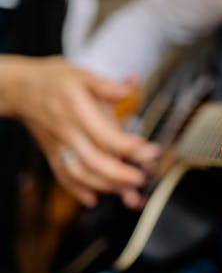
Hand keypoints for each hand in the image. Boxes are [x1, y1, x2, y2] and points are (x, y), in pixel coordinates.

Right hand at [2, 56, 159, 207]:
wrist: (20, 88)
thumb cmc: (55, 80)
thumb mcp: (83, 74)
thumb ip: (107, 86)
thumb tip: (129, 87)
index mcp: (77, 111)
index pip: (106, 136)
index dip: (129, 147)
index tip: (149, 150)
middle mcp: (68, 132)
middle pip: (94, 161)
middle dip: (120, 175)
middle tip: (142, 177)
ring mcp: (58, 146)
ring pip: (80, 173)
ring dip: (105, 186)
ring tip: (128, 192)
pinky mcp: (52, 153)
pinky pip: (62, 176)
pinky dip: (77, 190)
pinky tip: (93, 199)